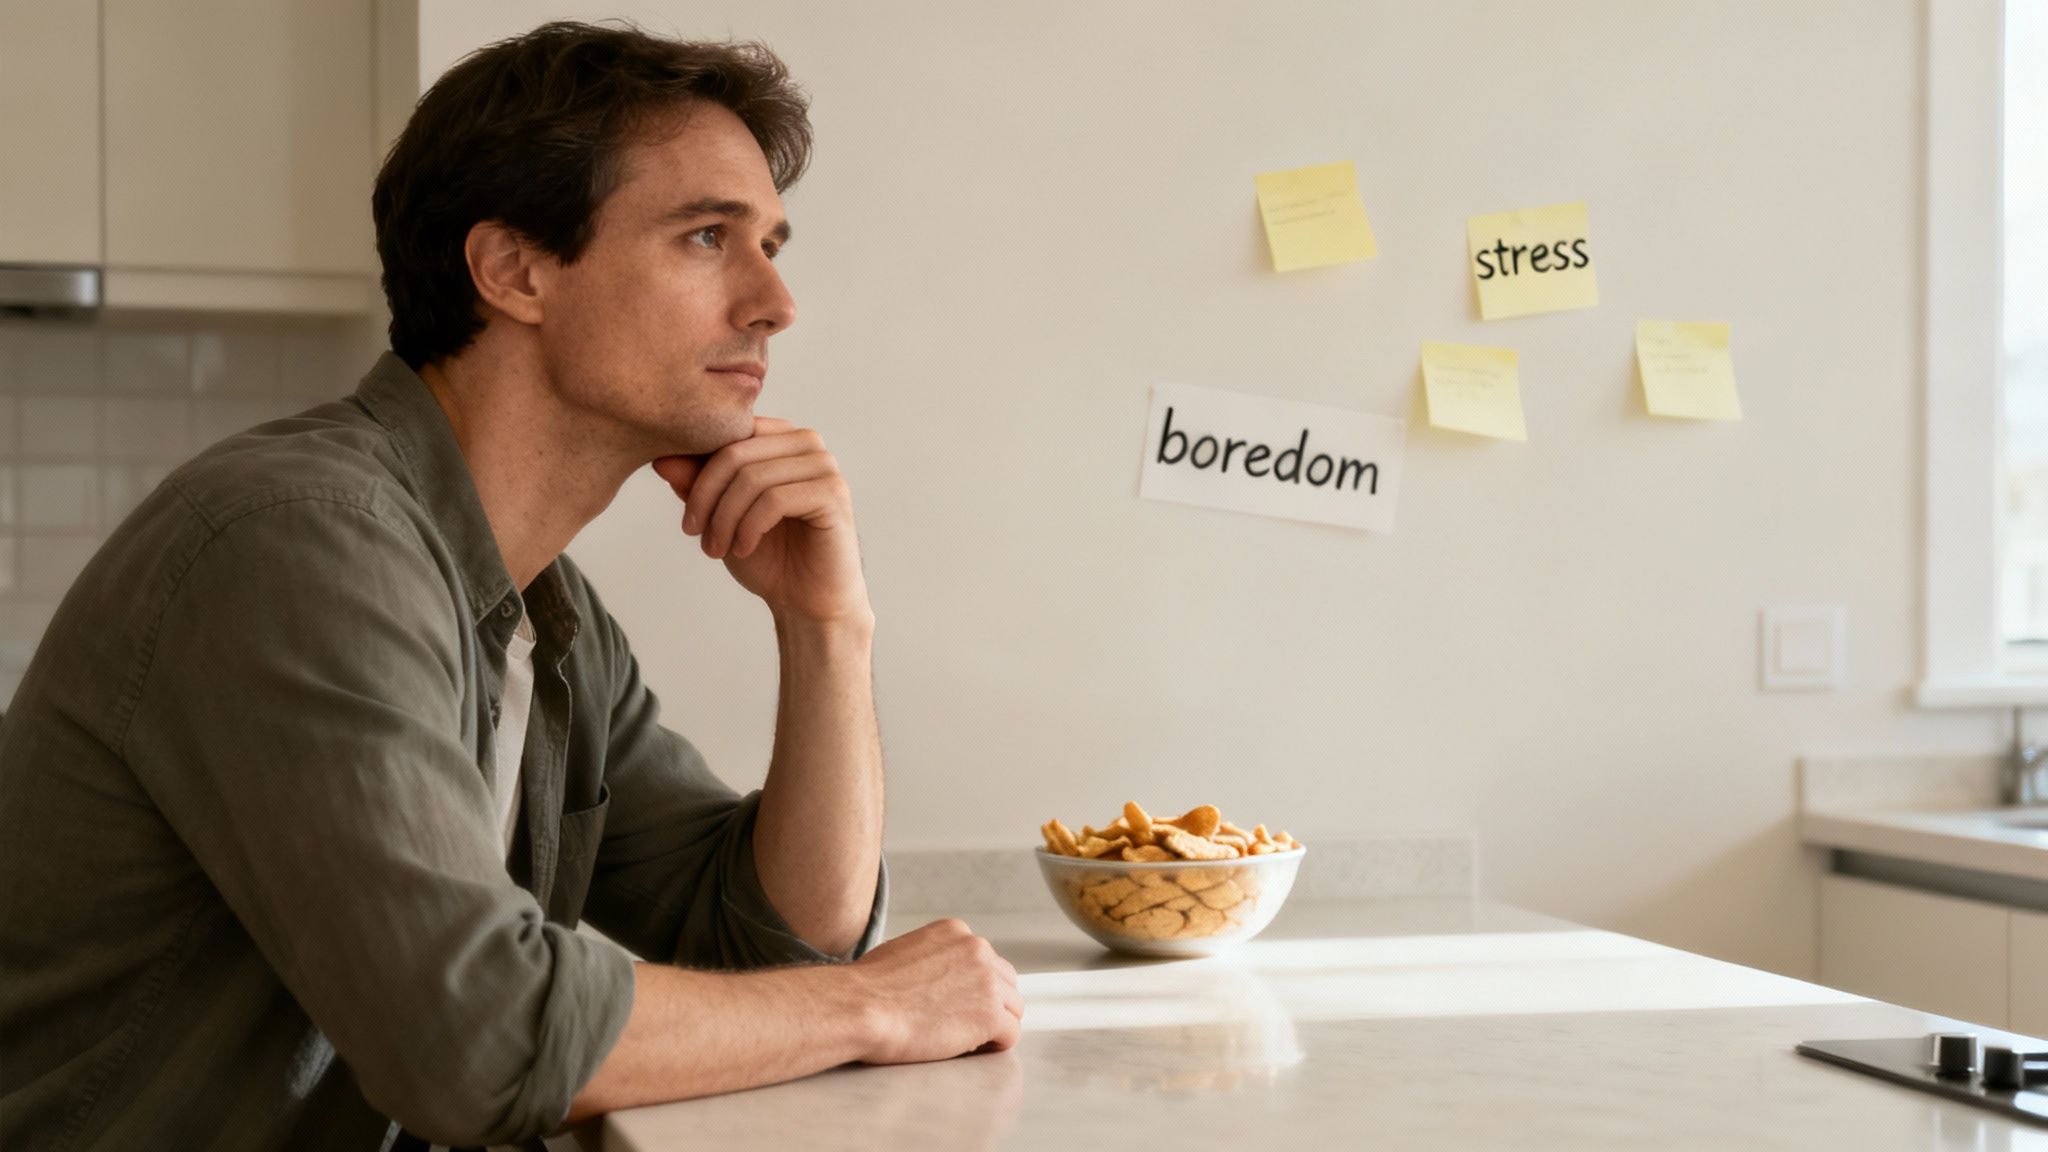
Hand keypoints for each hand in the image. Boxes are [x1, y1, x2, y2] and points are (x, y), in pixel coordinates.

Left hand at [650, 418, 871, 625]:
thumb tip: (661, 460)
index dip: (697, 474)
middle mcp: (805, 442)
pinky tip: (743, 549)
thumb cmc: (768, 555)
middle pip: (735, 454)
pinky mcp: (833, 493)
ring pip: (753, 478)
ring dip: (724, 518)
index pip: (726, 434)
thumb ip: (696, 484)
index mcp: (779, 437)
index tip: (686, 518)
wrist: (805, 601)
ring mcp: (823, 465)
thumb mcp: (720, 515)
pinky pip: (775, 500)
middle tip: (693, 534)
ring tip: (716, 548)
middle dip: (706, 498)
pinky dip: (749, 528)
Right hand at [847, 919, 1023, 1063]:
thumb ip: (933, 958)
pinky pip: (1011, 1035)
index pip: (986, 961)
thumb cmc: (868, 988)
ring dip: (994, 1025)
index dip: (973, 987)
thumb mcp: (905, 951)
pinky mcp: (990, 1015)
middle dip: (990, 1004)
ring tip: (962, 1039)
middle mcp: (978, 949)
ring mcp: (988, 982)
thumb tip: (940, 978)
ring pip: (1013, 1008)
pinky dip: (994, 1046)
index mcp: (957, 932)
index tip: (953, 1004)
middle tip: (961, 1025)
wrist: (860, 1007)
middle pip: (1006, 983)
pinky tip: (967, 1049)